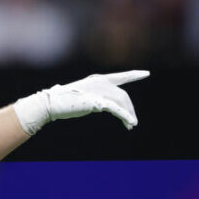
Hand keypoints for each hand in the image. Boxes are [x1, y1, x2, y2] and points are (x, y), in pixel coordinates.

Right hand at [13, 70, 149, 134]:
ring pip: (122, 102)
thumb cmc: (62, 102)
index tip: (146, 73)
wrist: (52, 103)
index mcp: (98, 79)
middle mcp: (101, 82)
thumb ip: (93, 98)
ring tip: (131, 125)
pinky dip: (125, 116)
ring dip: (128, 114)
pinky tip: (130, 122)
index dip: (134, 75)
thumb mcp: (82, 97)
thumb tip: (99, 104)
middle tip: (132, 122)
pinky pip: (116, 109)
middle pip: (123, 95)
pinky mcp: (98, 101)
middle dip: (130, 108)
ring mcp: (99, 91)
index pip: (120, 77)